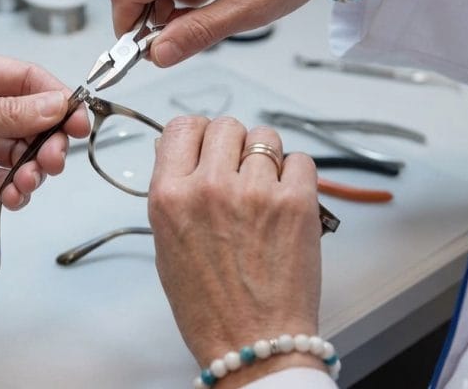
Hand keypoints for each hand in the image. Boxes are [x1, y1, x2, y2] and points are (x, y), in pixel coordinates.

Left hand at [0, 47, 89, 243]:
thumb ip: (3, 112)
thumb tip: (54, 105)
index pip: (26, 80)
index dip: (55, 99)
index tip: (78, 120)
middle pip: (30, 120)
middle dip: (48, 139)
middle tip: (55, 158)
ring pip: (19, 153)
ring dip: (32, 168)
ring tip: (29, 181)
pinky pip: (0, 182)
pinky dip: (13, 191)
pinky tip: (14, 196)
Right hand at [148, 116, 322, 385]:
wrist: (252, 342)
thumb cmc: (207, 303)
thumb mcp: (166, 243)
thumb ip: (172, 191)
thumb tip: (182, 152)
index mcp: (169, 196)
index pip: (181, 127)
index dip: (196, 134)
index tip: (205, 146)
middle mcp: (209, 187)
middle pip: (225, 125)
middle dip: (231, 144)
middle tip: (237, 170)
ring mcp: (255, 192)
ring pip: (265, 137)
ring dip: (265, 157)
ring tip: (263, 189)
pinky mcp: (296, 202)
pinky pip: (300, 159)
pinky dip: (295, 174)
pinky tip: (285, 200)